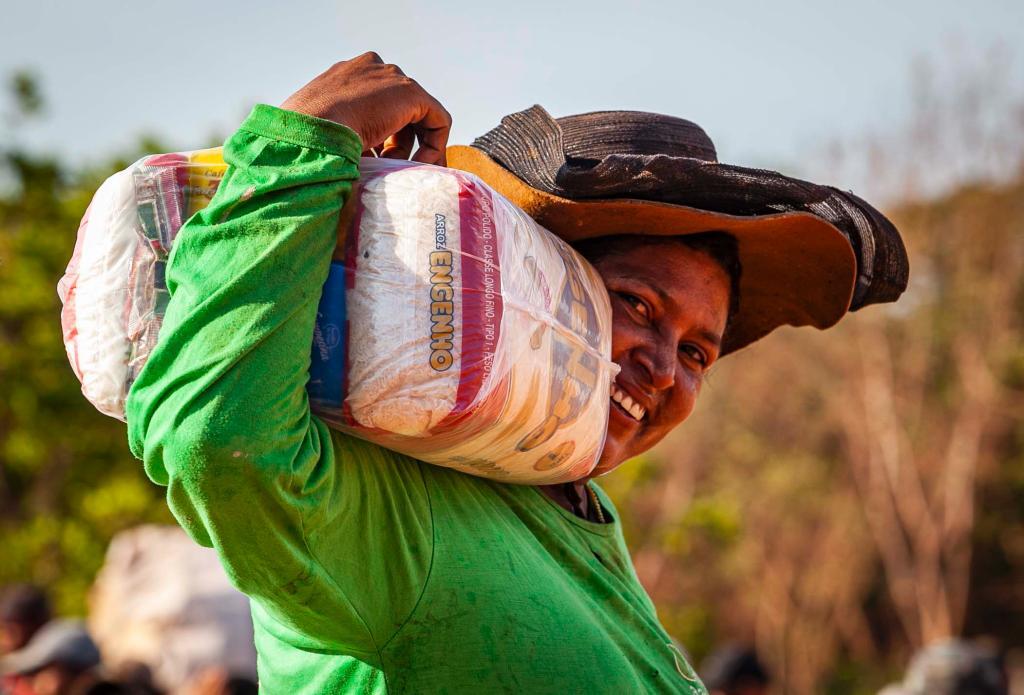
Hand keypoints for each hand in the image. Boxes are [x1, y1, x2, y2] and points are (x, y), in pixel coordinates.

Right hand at [281, 52, 451, 164]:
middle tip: (396, 171)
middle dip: (399, 144)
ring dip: (414, 148)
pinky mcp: (409, 92)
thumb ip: (343, 137)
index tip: (379, 164)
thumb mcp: (323, 135)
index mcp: (344, 78)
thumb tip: (355, 161)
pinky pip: (437, 119)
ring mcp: (389, 77)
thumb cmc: (306, 143)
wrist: (308, 134)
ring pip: (419, 115)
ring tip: (404, 174)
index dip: (382, 139)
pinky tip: (421, 167)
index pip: (374, 106)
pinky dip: (434, 145)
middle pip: (398, 109)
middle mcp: (369, 70)